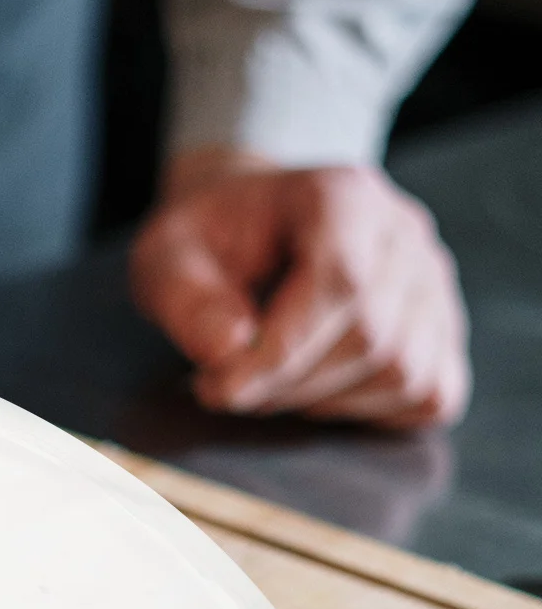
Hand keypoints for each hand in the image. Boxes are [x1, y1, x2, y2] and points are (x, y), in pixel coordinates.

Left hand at [129, 148, 470, 428]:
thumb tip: (230, 352)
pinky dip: (370, 412)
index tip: (219, 388)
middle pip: (371, 336)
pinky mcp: (442, 329)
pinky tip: (317, 391)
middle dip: (288, 383)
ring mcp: (432, 282)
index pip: (340, 282)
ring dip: (323, 402)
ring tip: (268, 381)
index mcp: (342, 197)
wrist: (247, 226)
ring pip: (403, 372)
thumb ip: (188, 302)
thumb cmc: (210, 243)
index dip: (280, 352)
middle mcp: (403, 234)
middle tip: (228, 386)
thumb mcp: (167, 258)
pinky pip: (430, 392)